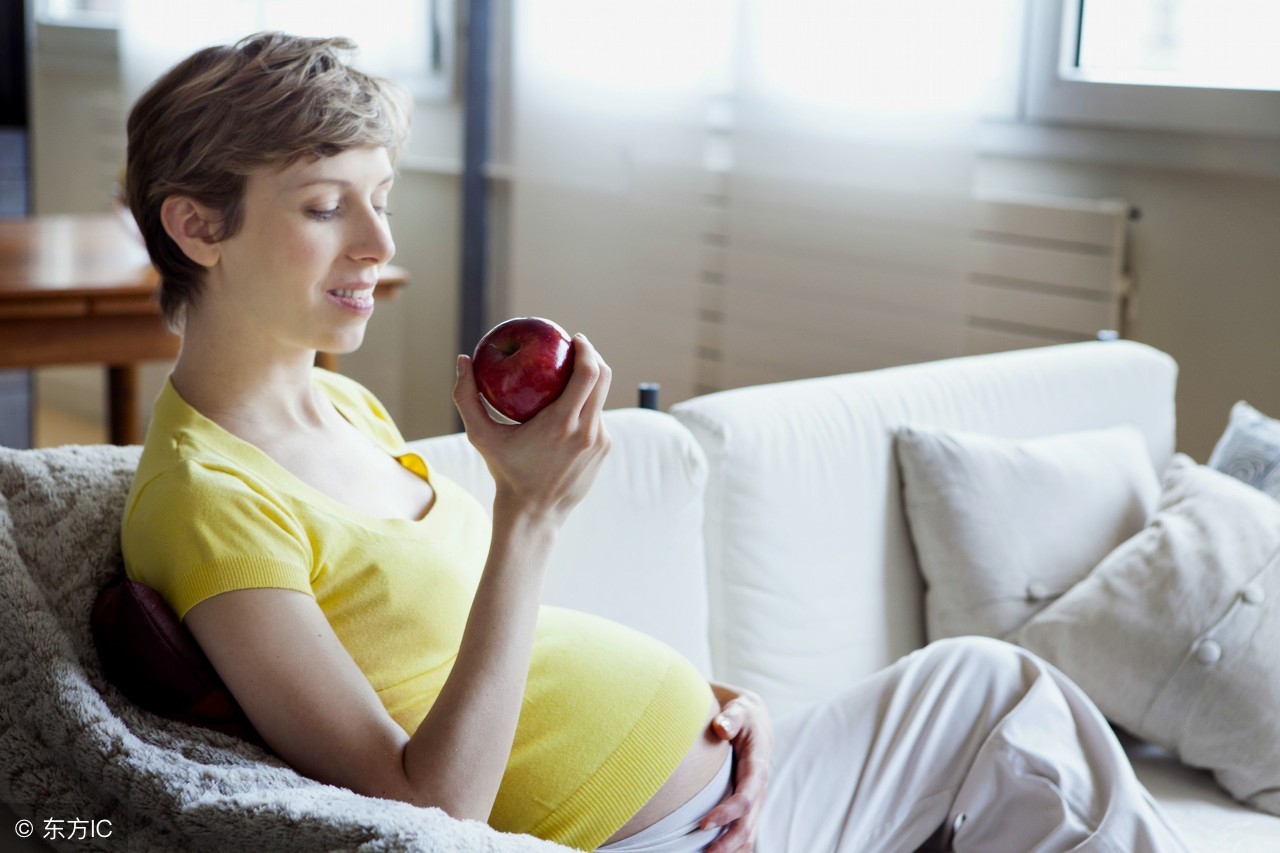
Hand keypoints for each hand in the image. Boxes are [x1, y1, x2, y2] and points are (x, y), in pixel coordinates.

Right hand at [453, 334, 611, 524]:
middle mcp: (587, 431)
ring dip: (589, 383)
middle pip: (603, 378)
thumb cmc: (505, 471)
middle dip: (593, 356)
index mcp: (562, 424)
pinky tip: (570, 406)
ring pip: (601, 399)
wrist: (533, 513)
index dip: (587, 349)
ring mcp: (600, 442)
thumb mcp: (481, 436)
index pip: (588, 373)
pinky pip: (598, 419)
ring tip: (569, 375)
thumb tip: (462, 360)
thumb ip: (467, 398)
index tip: (574, 338)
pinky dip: (586, 408)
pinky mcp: (604, 451)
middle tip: (575, 348)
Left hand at [702, 683, 772, 852]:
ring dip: (732, 848)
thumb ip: (731, 718)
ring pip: (748, 832)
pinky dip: (735, 846)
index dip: (727, 813)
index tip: (703, 824)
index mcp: (758, 766)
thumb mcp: (738, 710)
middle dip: (729, 842)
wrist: (752, 719)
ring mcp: (755, 798)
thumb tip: (722, 727)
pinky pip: (745, 829)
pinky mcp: (747, 803)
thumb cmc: (741, 714)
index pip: (746, 797)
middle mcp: (758, 788)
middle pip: (748, 823)